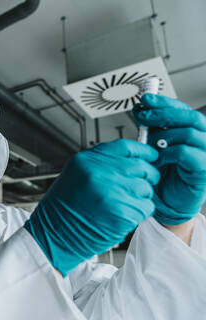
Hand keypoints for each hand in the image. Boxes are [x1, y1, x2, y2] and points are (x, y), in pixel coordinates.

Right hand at [24, 140, 159, 275]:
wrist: (54, 235)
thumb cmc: (63, 208)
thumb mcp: (76, 174)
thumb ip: (102, 163)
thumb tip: (130, 158)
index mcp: (87, 161)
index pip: (126, 147)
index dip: (144, 151)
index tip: (151, 156)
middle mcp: (100, 173)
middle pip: (141, 166)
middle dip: (146, 176)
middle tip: (137, 186)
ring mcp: (112, 193)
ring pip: (146, 188)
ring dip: (140, 197)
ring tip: (122, 204)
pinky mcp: (122, 213)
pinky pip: (145, 208)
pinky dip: (138, 213)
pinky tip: (121, 215)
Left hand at [133, 94, 205, 225]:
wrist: (168, 204)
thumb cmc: (163, 175)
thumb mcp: (155, 146)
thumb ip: (153, 129)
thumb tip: (141, 109)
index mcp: (193, 132)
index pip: (183, 109)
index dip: (164, 102)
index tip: (144, 100)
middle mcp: (204, 140)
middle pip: (190, 117)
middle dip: (162, 113)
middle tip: (142, 115)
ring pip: (188, 133)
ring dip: (162, 137)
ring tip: (148, 145)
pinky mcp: (204, 170)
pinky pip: (186, 153)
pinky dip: (167, 153)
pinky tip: (156, 159)